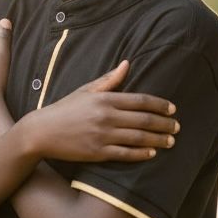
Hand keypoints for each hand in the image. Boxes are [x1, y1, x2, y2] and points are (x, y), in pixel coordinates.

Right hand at [23, 60, 179, 163]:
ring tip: (170, 141)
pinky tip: (152, 152)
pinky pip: (125, 154)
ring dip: (158, 139)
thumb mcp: (85, 91)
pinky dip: (141, 153)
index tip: (172, 109)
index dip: (159, 105)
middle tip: (177, 127)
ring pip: (138, 138)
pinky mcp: (97, 152)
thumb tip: (127, 64)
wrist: (41, 132)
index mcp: (105, 99)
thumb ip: (109, 80)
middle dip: (164, 124)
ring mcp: (102, 136)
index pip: (140, 100)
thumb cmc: (64, 109)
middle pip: (144, 120)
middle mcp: (106, 117)